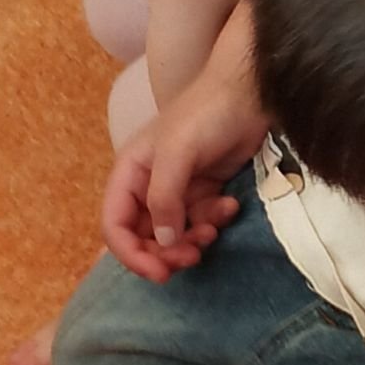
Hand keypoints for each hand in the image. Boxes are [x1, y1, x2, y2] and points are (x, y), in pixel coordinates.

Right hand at [101, 12, 267, 277]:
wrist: (248, 92)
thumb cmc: (205, 115)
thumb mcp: (177, 154)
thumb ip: (165, 198)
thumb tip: (163, 241)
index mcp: (130, 174)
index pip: (115, 225)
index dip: (131, 255)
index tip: (159, 273)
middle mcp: (148, 185)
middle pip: (145, 237)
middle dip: (166, 252)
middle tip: (192, 257)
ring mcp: (178, 189)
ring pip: (174, 235)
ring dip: (193, 241)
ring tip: (213, 231)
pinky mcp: (205, 190)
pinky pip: (201, 221)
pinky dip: (214, 222)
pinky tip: (230, 205)